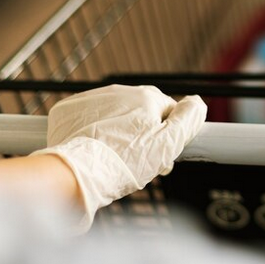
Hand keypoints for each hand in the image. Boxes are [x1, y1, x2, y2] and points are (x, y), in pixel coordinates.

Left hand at [31, 85, 206, 230]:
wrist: (77, 173)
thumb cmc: (124, 162)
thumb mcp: (167, 145)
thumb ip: (187, 120)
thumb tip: (197, 102)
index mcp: (146, 97)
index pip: (168, 111)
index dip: (167, 134)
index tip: (159, 156)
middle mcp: (119, 91)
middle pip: (140, 112)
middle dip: (142, 133)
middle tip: (137, 162)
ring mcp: (91, 98)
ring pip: (114, 114)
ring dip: (117, 131)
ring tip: (113, 158)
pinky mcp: (68, 110)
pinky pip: (87, 117)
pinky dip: (91, 131)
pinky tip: (93, 150)